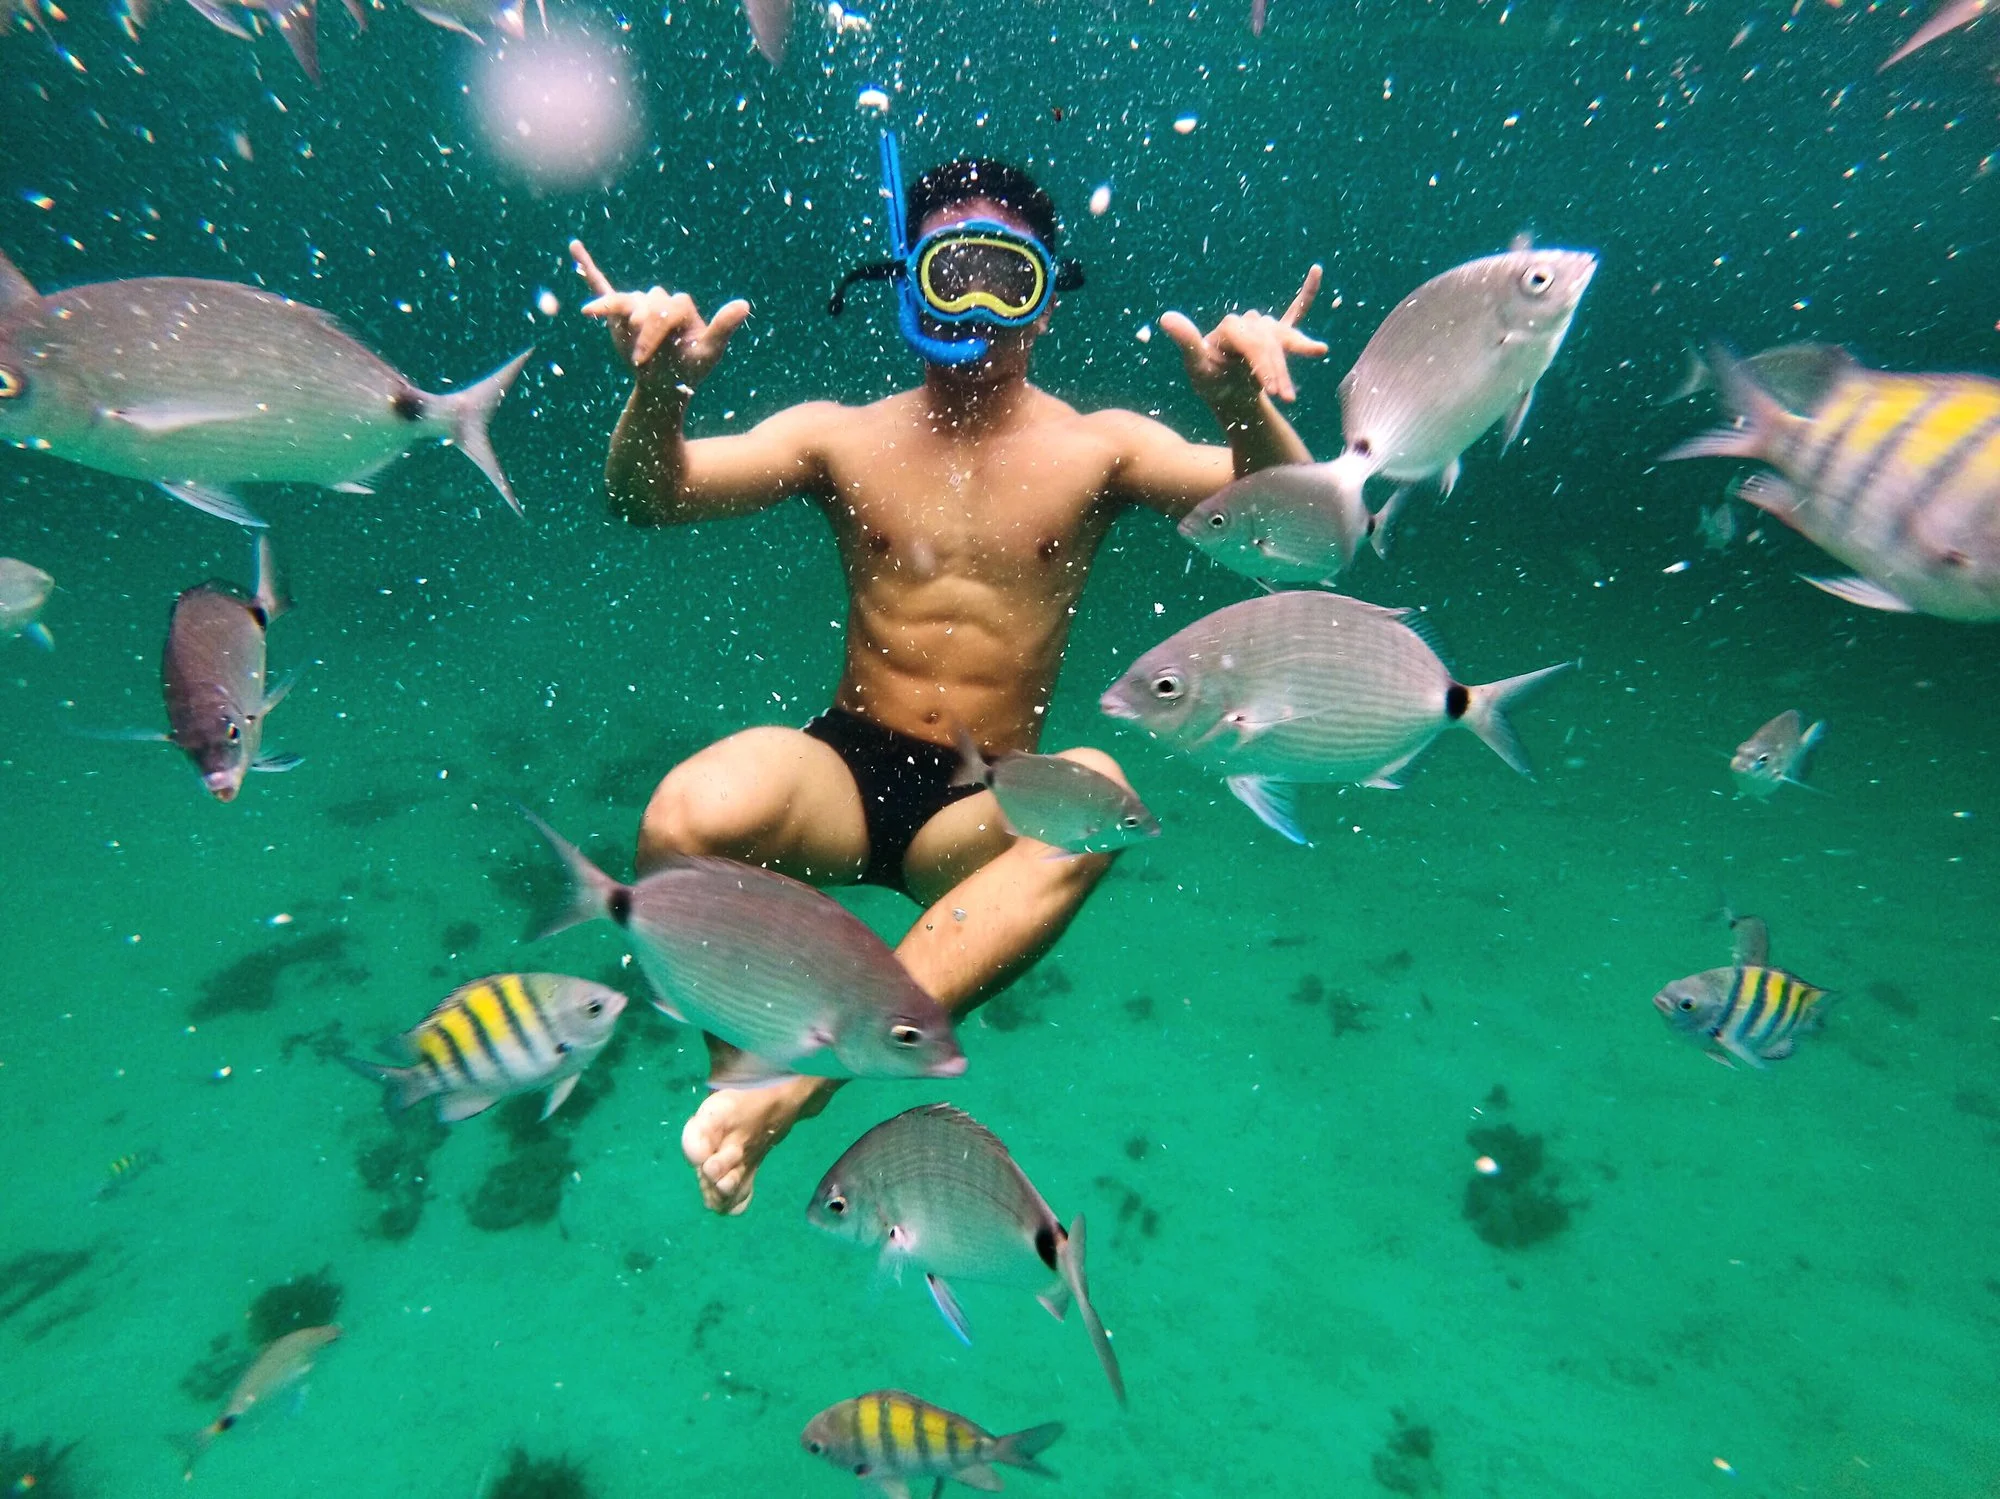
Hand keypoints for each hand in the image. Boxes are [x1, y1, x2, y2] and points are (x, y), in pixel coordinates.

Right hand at [571, 238, 750, 394]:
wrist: (662, 387)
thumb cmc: (687, 371)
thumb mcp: (708, 352)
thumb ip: (723, 327)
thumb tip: (745, 303)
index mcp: (681, 306)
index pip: (665, 309)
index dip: (653, 334)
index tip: (643, 361)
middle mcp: (660, 300)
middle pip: (645, 304)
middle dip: (641, 332)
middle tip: (640, 359)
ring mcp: (639, 305)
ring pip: (623, 301)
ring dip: (617, 317)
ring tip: (624, 341)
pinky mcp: (619, 312)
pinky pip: (602, 284)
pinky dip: (587, 267)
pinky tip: (575, 247)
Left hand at [1159, 264, 1327, 408]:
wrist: (1229, 397)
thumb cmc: (1211, 384)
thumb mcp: (1197, 367)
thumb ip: (1187, 341)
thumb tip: (1165, 317)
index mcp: (1228, 328)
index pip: (1253, 341)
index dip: (1264, 365)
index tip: (1272, 391)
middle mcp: (1245, 322)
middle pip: (1271, 342)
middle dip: (1278, 371)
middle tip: (1284, 398)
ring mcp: (1261, 327)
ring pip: (1286, 337)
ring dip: (1295, 361)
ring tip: (1295, 389)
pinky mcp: (1276, 335)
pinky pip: (1295, 311)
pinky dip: (1306, 294)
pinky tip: (1317, 271)